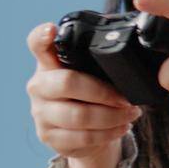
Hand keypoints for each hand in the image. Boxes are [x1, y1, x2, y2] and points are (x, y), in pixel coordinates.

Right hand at [26, 22, 139, 167]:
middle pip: (67, 82)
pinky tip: (121, 127)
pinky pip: (82, 137)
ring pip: (78, 116)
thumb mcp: (92, 75)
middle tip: (126, 98)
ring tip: (131, 114)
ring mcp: (40, 113)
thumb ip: (99, 63)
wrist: (81, 134)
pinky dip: (108, 133)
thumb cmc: (89, 96)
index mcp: (48, 63)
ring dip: (112, 116)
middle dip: (103, 92)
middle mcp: (38, 86)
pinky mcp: (49, 137)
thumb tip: (130, 56)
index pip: (37, 44)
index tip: (51, 30)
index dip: (41, 36)